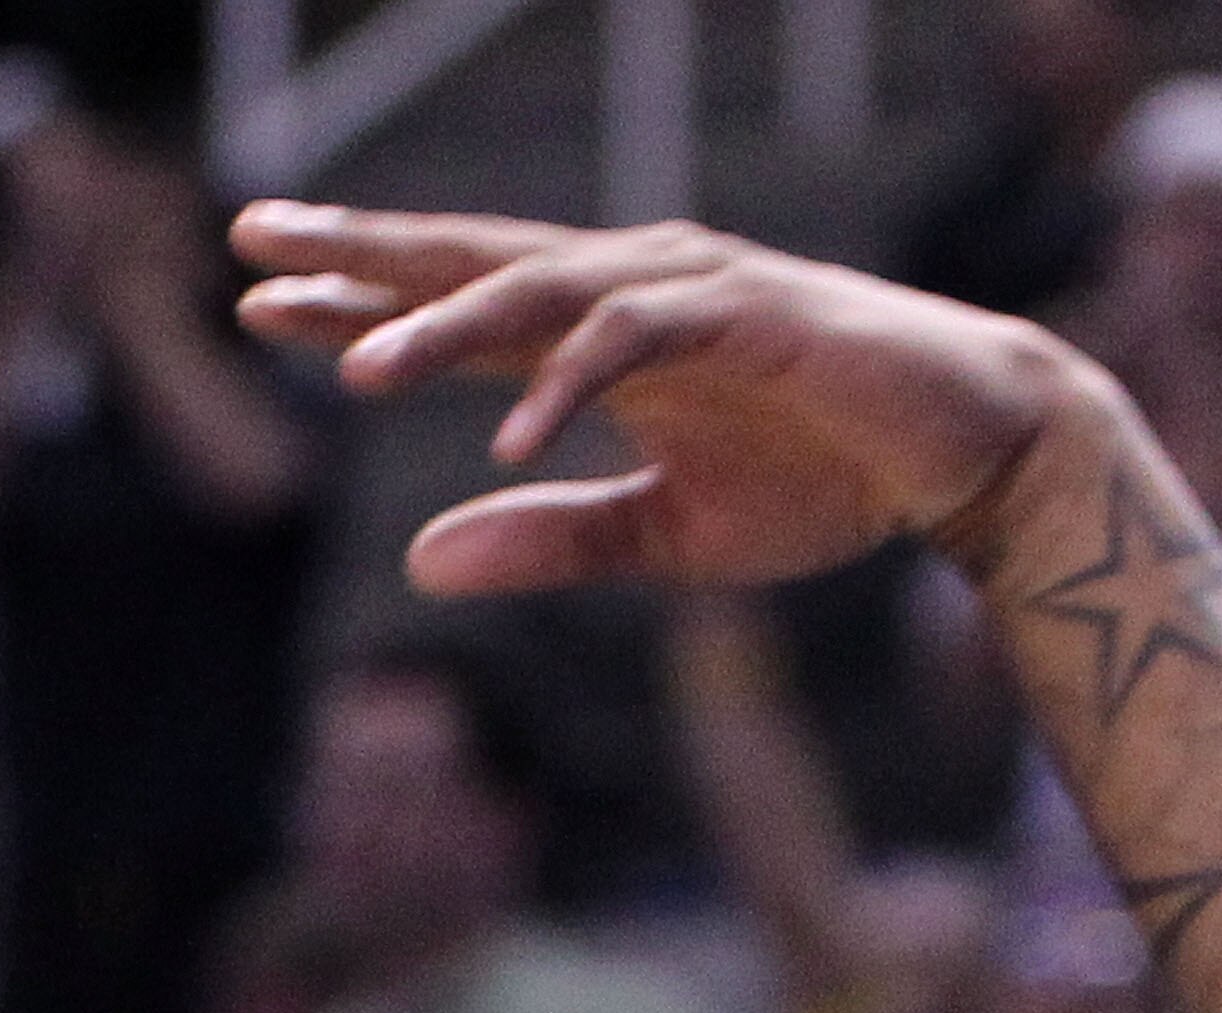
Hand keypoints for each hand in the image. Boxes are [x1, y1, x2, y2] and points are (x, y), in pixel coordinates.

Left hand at [231, 206, 1093, 593]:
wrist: (970, 452)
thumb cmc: (825, 478)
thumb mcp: (666, 537)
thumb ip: (550, 541)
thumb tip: (420, 562)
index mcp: (599, 340)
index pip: (455, 311)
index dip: (358, 303)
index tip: (257, 303)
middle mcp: (631, 291)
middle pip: (472, 262)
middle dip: (363, 255)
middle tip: (251, 241)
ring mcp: (690, 290)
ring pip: (540, 287)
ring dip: (447, 323)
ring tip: (354, 369)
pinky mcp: (750, 313)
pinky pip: (638, 338)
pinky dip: (570, 383)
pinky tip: (509, 437)